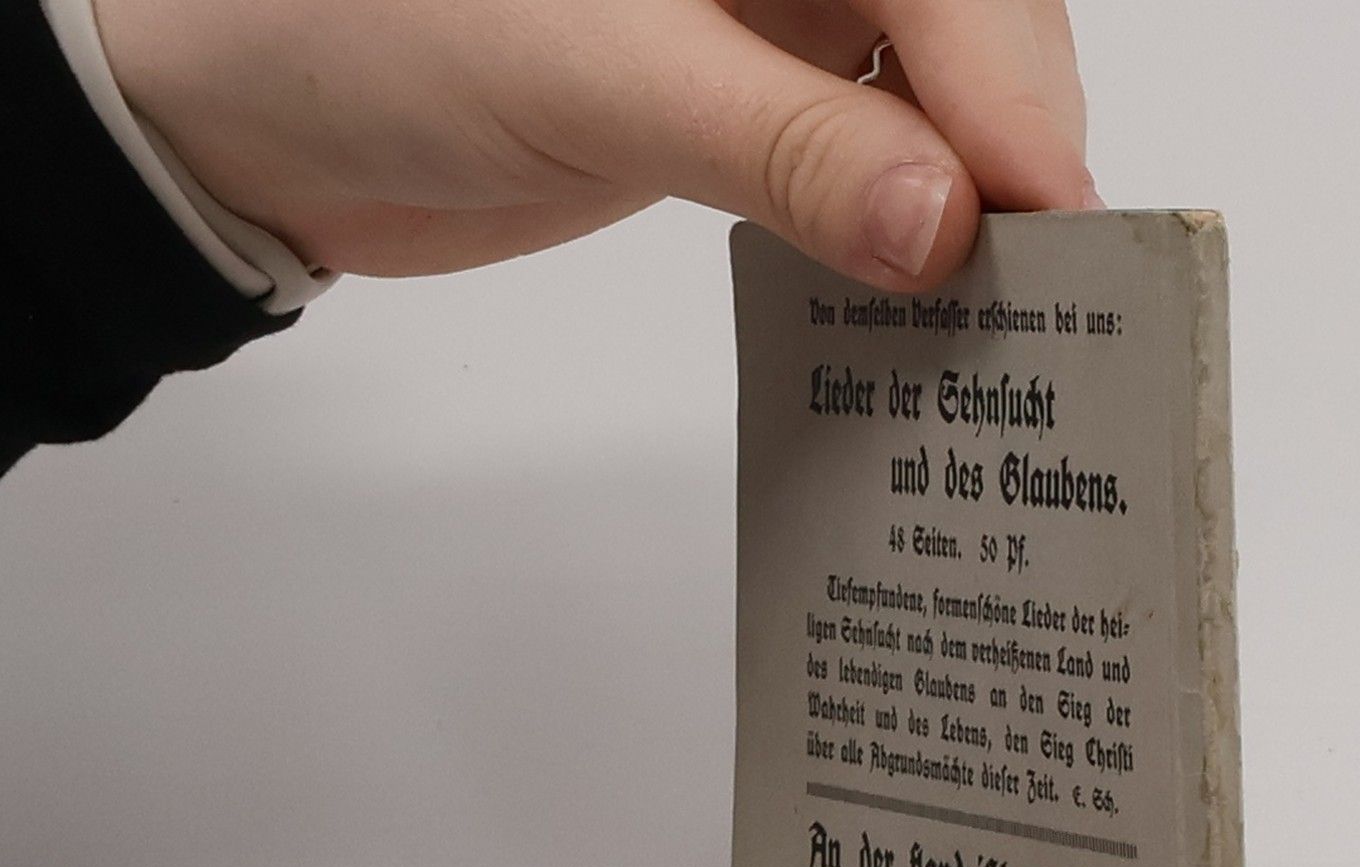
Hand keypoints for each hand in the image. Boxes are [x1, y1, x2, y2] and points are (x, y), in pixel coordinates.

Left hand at [92, 0, 1095, 282]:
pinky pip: (866, 147)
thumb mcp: (594, 74)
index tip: (1051, 214)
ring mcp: (771, 4)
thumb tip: (943, 226)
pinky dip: (902, 218)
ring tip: (1007, 300)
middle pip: (963, 18)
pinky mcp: (747, 88)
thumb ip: (779, 143)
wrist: (261, 106)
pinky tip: (919, 283)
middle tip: (1053, 284)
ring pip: (931, 87)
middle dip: (1010, 139)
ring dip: (972, 189)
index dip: (1008, 81)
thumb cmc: (378, 31)